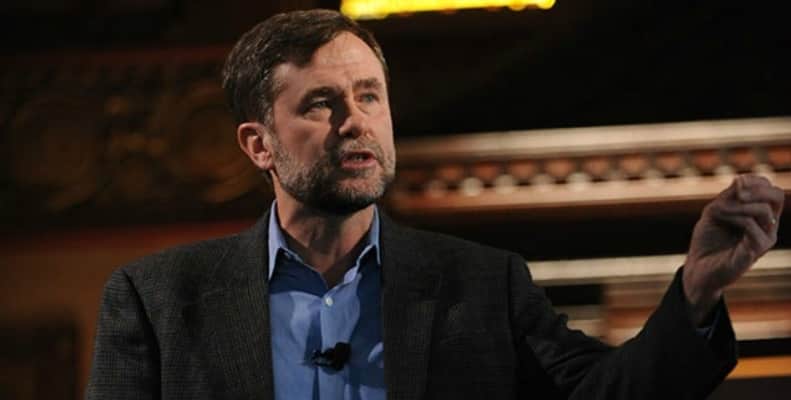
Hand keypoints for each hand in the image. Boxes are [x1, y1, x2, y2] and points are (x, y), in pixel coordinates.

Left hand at [683, 174, 784, 324]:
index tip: (736, 182)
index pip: (770, 190)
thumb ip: (729, 196)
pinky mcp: (757, 251)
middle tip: (737, 192)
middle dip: (757, 189)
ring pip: (765, 210)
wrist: (698, 268)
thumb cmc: (707, 240)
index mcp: (760, 215)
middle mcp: (767, 226)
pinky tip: (719, 217)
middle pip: (777, 196)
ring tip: (718, 210)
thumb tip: (741, 180)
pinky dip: (734, 216)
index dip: (756, 181)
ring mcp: (764, 239)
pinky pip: (752, 226)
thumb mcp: (715, 211)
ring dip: (738, 204)